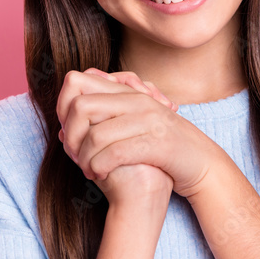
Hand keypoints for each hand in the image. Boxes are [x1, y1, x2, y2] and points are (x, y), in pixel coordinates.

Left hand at [56, 68, 221, 198]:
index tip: (69, 133)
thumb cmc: (160, 147)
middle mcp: (137, 101)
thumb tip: (59, 131)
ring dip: (84, 159)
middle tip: (74, 156)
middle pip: (81, 107)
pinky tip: (100, 176)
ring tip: (87, 170)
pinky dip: (100, 167)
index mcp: (128, 93)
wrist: (200, 162)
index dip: (63, 107)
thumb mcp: (132, 126)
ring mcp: (148, 121)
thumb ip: (102, 123)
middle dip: (70, 136)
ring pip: (95, 135)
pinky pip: (115, 153)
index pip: (78, 82)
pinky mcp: (156, 144)